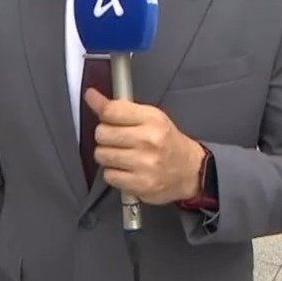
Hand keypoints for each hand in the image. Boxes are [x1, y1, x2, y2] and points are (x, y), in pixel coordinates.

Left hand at [84, 88, 205, 204]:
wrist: (190, 171)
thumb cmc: (167, 142)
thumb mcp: (150, 117)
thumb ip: (121, 107)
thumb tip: (91, 96)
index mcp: (152, 119)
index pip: (112, 111)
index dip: (99, 108)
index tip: (93, 101)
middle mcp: (148, 140)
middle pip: (103, 133)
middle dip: (104, 135)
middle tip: (115, 137)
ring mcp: (144, 164)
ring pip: (102, 155)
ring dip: (107, 155)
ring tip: (121, 155)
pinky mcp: (140, 184)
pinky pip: (109, 175)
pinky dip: (113, 173)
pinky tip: (125, 169)